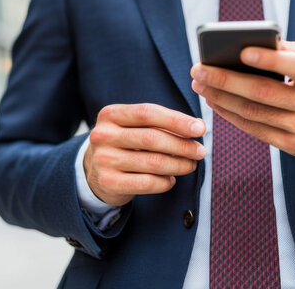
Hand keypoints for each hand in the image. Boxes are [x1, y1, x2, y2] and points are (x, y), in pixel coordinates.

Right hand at [84, 104, 205, 205]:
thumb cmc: (125, 144)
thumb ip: (161, 124)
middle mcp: (103, 135)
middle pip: (152, 138)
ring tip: (190, 165)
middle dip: (182, 145)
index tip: (200, 128)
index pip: (148, 113)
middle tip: (200, 151)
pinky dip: (165, 182)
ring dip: (179, 165)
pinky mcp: (108, 182)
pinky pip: (147, 183)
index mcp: (111, 114)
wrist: (94, 172)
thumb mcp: (134, 127)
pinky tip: (171, 180)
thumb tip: (197, 127)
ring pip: (153, 162)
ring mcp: (103, 160)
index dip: (177, 120)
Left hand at [191, 41, 294, 159]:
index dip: (269, 60)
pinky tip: (214, 102)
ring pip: (253, 112)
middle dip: (226, 80)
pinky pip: (253, 129)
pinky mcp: (291, 145)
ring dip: (221, 98)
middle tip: (199, 69)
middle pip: (264, 92)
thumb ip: (286, 51)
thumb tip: (247, 43)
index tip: (241, 51)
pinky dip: (230, 114)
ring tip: (200, 84)